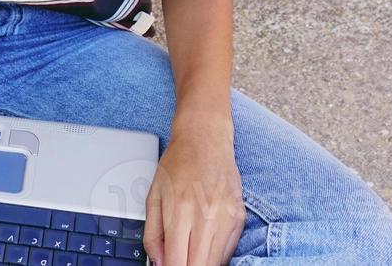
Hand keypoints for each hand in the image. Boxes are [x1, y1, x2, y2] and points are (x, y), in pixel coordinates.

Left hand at [142, 107, 243, 265]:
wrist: (206, 138)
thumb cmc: (177, 163)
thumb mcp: (153, 195)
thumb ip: (152, 233)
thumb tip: (157, 264)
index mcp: (180, 212)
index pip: (176, 263)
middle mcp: (206, 218)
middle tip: (178, 260)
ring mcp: (226, 219)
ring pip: (215, 263)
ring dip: (201, 262)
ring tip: (189, 251)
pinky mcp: (239, 218)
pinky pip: (229, 251)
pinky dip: (215, 254)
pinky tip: (204, 244)